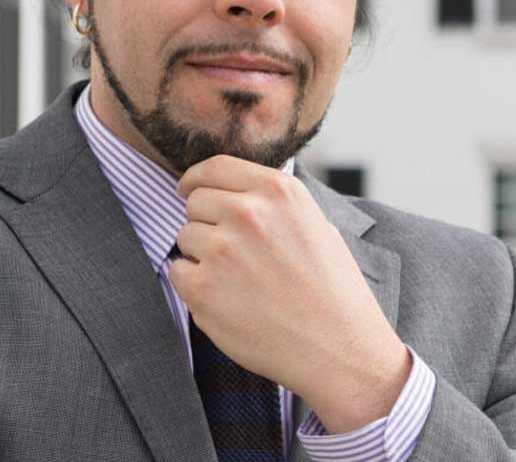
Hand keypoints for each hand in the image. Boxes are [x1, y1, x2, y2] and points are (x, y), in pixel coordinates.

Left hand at [167, 155, 410, 433]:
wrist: (339, 349)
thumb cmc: (332, 291)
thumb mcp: (316, 225)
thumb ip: (272, 203)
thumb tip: (232, 192)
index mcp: (278, 191)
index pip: (215, 167)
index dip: (196, 179)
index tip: (188, 190)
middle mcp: (248, 213)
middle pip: (195, 201)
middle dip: (205, 222)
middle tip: (232, 253)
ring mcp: (223, 250)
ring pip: (185, 236)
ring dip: (201, 255)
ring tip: (238, 280)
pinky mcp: (203, 289)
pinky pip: (177, 272)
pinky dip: (193, 285)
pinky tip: (226, 300)